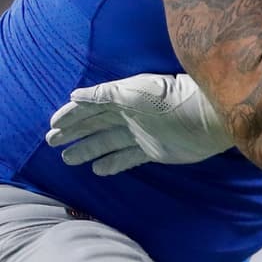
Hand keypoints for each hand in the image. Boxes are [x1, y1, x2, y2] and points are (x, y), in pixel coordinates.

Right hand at [45, 73, 231, 175]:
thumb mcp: (136, 92)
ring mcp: (142, 133)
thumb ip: (105, 93)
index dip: (72, 114)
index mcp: (126, 98)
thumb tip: (75, 95)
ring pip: (108, 142)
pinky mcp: (154, 150)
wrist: (210, 118)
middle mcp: (132, 115)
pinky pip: (127, 157)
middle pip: (96, 124)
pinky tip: (97, 169)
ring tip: (67, 158)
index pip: (92, 105)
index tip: (52, 124)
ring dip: (88, 149)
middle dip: (75, 132)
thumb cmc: (174, 100)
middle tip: (51, 142)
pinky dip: (112, 163)